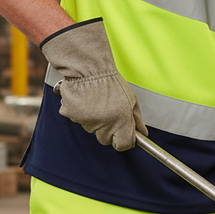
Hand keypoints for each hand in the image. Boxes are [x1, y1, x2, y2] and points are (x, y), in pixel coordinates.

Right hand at [40, 18, 145, 150]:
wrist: (90, 68)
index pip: (123, 145)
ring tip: (96, 103)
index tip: (123, 135)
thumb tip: (143, 135)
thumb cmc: (111, 82)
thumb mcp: (131, 100)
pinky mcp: (71, 115)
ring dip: (94, 120)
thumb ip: (137, 120)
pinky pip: (77, 120)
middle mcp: (104, 124)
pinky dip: (80, 113)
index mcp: (121, 120)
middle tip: (108, 113)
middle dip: (108, 130)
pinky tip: (85, 101)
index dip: (123, 140)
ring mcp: (86, 121)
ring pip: (91, 130)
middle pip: (106, 140)